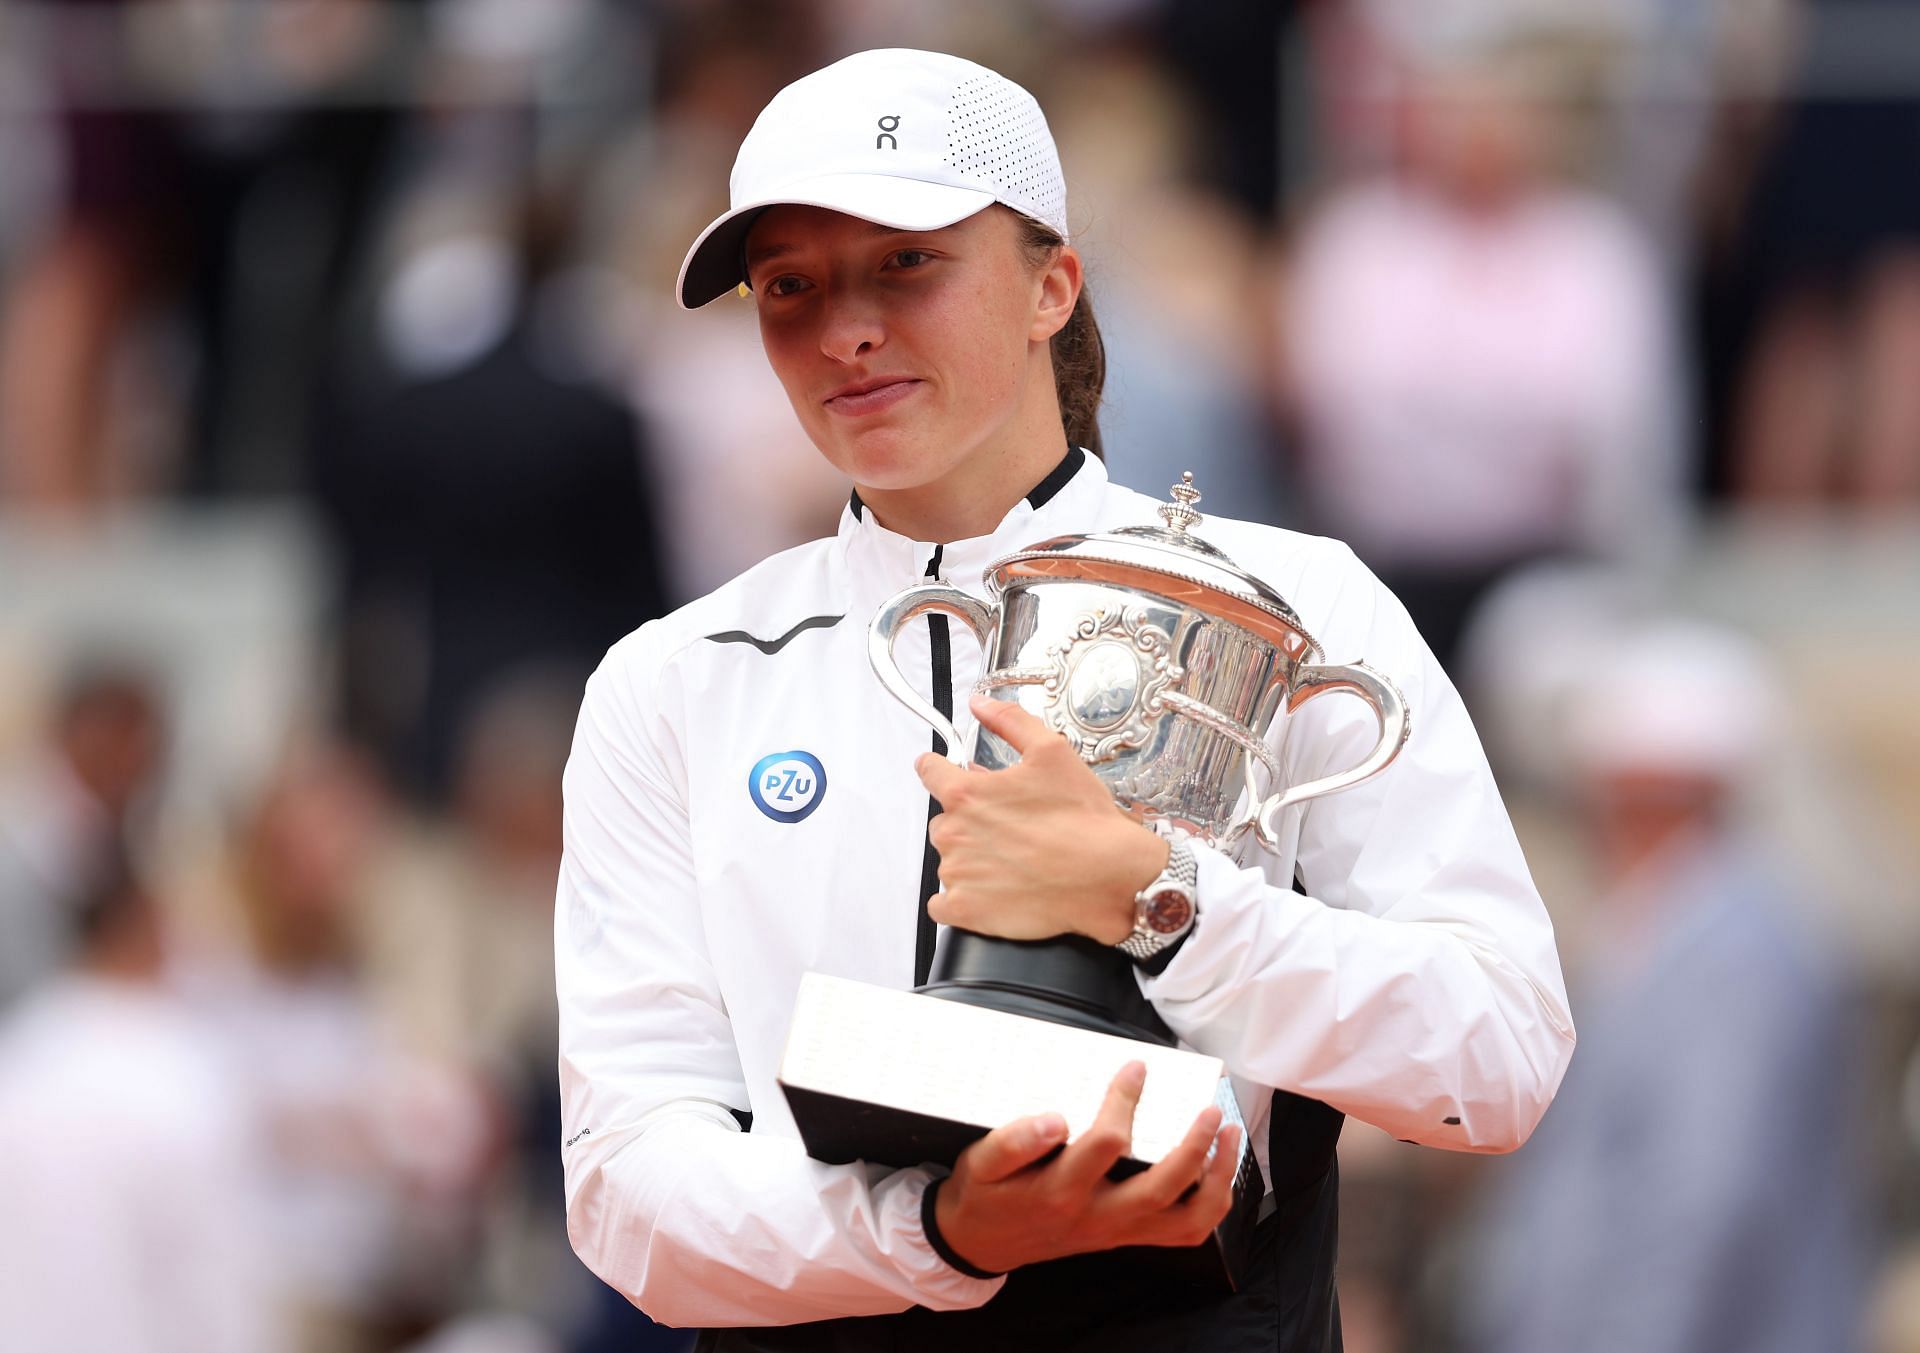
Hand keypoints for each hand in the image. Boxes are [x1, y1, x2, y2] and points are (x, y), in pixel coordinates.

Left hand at [915, 695, 1166, 943]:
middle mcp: (954, 834)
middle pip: (944, 821)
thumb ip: (1009, 722)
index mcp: (966, 794)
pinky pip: (942, 905)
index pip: (929, 772)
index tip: (951, 777)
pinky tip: (992, 892)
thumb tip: (980, 704)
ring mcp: (957, 876)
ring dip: (971, 860)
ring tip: (1014, 861)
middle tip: (1009, 829)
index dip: (943, 771)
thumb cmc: (1083, 820)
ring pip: (949, 861)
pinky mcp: (965, 911)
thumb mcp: (1052, 753)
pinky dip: (960, 900)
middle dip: (970, 823)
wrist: (1108, 877)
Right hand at [933, 1061, 1242, 1273]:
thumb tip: (1054, 1119)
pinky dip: (1211, 1204)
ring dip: (1217, 1180)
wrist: (982, 1243)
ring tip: (1229, 1137)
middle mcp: (1096, 1217)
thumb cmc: (986, 1195)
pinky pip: (1183, 1232)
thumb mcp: (980, 1164)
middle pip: (1161, 1188)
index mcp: (1059, 1192)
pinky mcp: (1127, 1238)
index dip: (1125, 1101)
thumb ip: (1013, 1141)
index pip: (1105, 1144)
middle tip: (1208, 1109)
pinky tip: (1218, 1170)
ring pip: (1185, 1220)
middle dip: (1195, 1147)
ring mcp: (1116, 1231)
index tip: (1136, 1068)